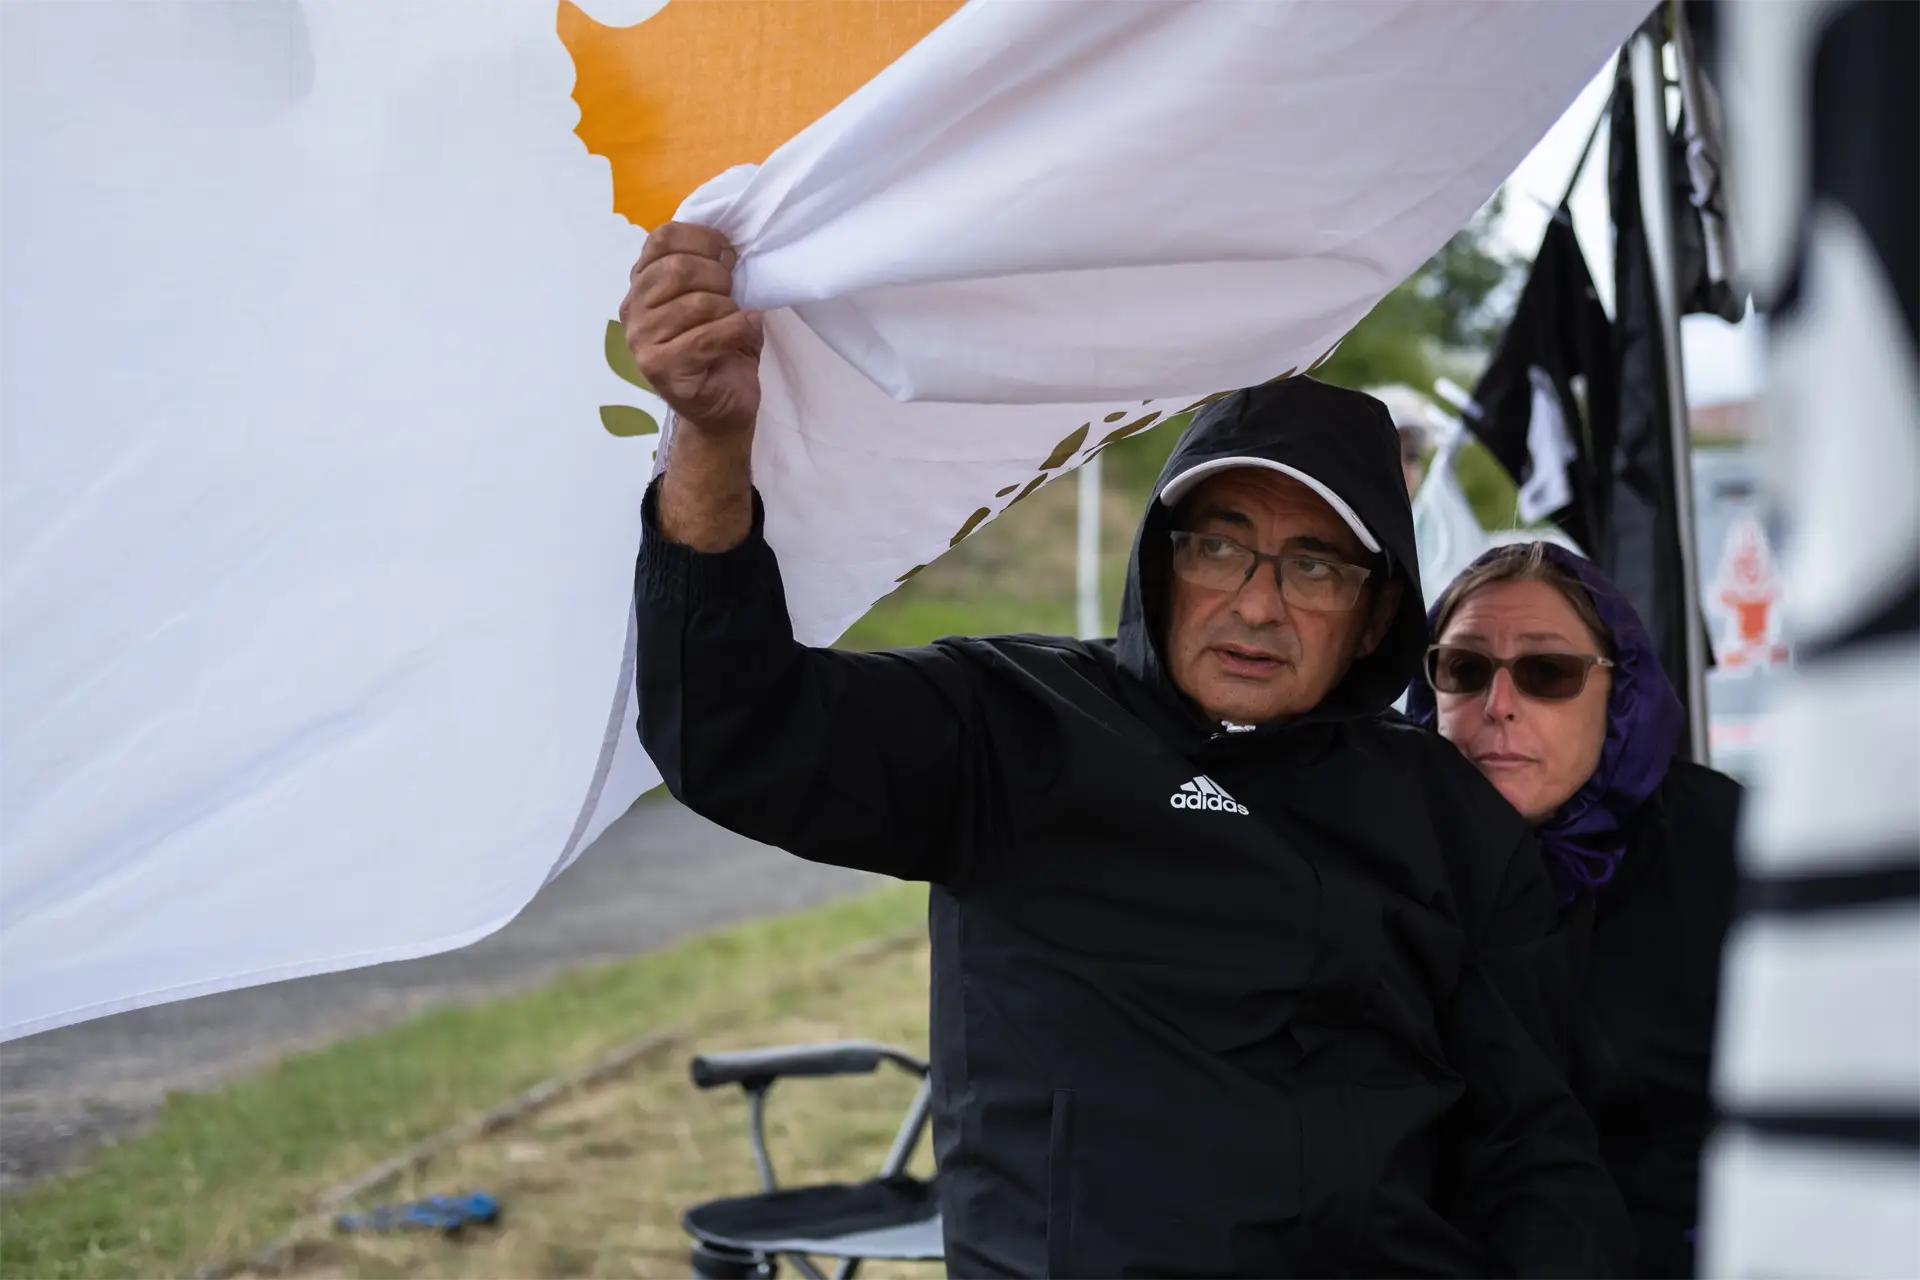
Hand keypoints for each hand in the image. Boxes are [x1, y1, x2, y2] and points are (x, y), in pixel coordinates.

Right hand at [619, 222, 763, 436]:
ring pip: (697, 303)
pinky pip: (707, 337)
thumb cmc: (720, 349)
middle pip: (680, 268)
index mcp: (642, 284)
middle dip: (720, 277)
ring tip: (734, 323)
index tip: (729, 256)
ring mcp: (642, 340)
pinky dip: (737, 331)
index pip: (663, 238)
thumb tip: (726, 246)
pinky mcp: (660, 367)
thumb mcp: (714, 297)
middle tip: (732, 297)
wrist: (723, 407)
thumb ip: (708, 266)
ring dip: (729, 310)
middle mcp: (633, 309)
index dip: (704, 240)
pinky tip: (745, 332)